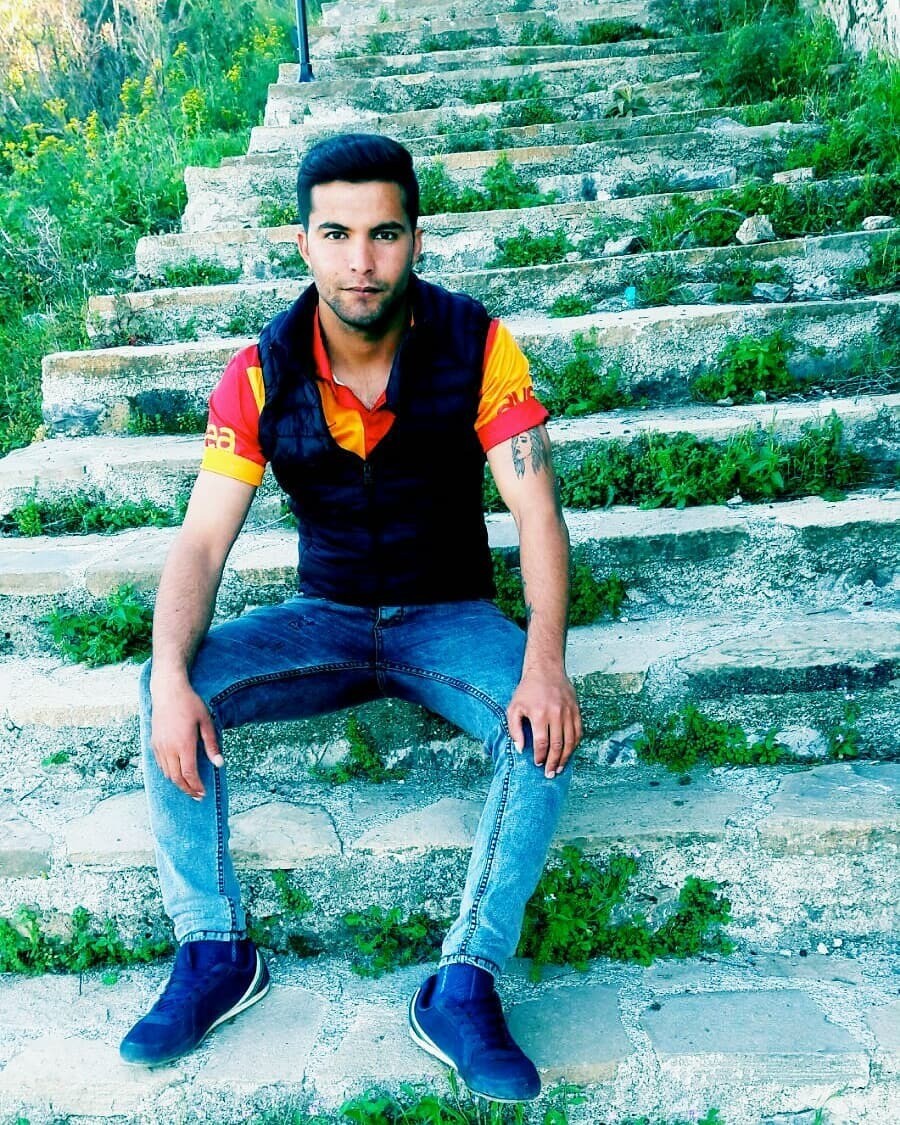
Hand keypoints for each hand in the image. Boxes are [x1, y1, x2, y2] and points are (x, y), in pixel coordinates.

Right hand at [149, 677, 223, 799]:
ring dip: (178, 783)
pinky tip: (177, 774)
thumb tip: (219, 763)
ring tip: (189, 787)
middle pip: (176, 778)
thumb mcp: (206, 722)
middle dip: (187, 789)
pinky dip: (169, 773)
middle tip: (197, 796)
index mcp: (184, 744)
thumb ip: (212, 744)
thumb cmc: (190, 704)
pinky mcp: (154, 743)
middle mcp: (169, 748)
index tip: (203, 793)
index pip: (189, 773)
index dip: (196, 786)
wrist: (168, 691)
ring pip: (167, 773)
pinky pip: (160, 765)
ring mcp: (159, 746)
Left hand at [507, 668, 581, 777]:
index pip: (542, 743)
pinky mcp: (576, 710)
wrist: (546, 670)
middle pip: (557, 745)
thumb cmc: (527, 691)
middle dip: (554, 763)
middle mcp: (556, 714)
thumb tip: (521, 749)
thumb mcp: (514, 708)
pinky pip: (578, 732)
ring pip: (570, 741)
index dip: (541, 757)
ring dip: (566, 757)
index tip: (538, 764)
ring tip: (560, 768)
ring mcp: (568, 712)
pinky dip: (575, 745)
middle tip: (550, 774)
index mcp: (539, 714)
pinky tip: (569, 753)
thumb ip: (514, 730)